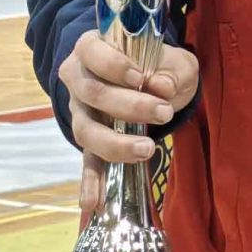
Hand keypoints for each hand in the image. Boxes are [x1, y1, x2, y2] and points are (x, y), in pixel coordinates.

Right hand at [58, 30, 198, 220]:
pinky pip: (86, 162)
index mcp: (92, 48)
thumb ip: (170, 68)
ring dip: (115, 143)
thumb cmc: (158, 62)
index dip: (112, 64)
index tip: (140, 77)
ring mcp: (80, 113)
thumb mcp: (172, 58)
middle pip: (92, 94)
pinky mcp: (89, 141)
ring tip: (146, 150)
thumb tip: (162, 87)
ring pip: (86, 130)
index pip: (91, 52)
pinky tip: (92, 203)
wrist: (150, 78)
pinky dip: (90, 182)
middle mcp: (78, 80)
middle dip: (128, 106)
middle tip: (163, 112)